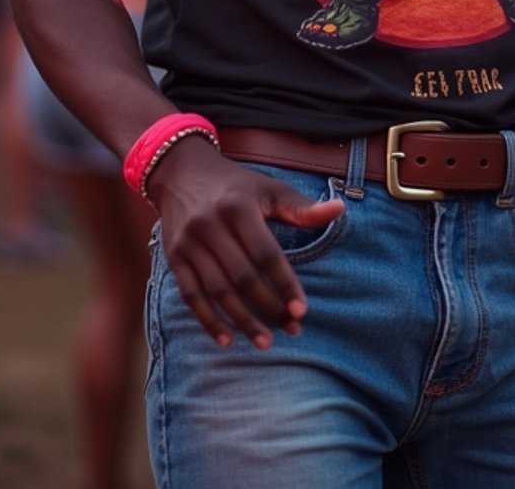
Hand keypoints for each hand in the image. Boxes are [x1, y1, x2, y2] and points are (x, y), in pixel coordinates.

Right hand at [146, 137, 343, 348]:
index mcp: (238, 207)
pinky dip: (208, 320)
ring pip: (218, 291)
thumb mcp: (268, 188)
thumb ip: (301, 207)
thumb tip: (340, 210)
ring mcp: (189, 243)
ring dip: (242, 321)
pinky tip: (227, 340)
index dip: (285, 283)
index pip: (266, 254)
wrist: (181, 172)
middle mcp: (210, 225)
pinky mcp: (174, 258)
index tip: (302, 310)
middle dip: (268, 308)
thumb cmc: (235, 185)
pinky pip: (191, 295)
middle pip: (242, 277)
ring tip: (266, 342)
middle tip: (292, 329)